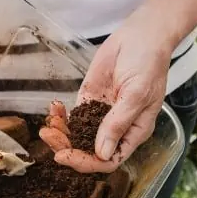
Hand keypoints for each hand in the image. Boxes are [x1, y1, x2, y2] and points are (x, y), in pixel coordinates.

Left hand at [40, 27, 171, 172]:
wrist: (140, 35)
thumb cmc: (148, 63)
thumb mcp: (136, 94)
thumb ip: (118, 123)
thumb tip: (102, 153)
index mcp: (134, 132)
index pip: (109, 160)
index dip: (87, 162)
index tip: (66, 155)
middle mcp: (116, 128)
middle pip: (89, 151)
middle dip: (67, 147)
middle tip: (49, 135)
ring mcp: (101, 115)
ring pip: (77, 136)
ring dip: (61, 133)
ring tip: (48, 124)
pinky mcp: (89, 100)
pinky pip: (72, 116)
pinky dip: (61, 116)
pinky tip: (54, 109)